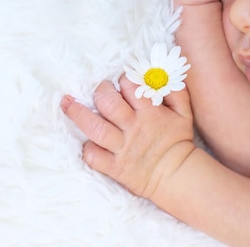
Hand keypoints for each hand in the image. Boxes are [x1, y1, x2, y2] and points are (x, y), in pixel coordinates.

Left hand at [61, 76, 194, 199]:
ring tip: (66, 102)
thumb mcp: (183, 113)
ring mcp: (122, 149)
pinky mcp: (115, 168)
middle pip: (108, 104)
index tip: (122, 81)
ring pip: (95, 128)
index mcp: (150, 113)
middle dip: (101, 91)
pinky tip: (85, 140)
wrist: (177, 175)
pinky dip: (87, 148)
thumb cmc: (177, 140)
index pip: (131, 87)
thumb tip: (159, 73)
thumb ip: (174, 91)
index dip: (124, 79)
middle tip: (101, 91)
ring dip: (77, 114)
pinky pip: (94, 157)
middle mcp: (133, 129)